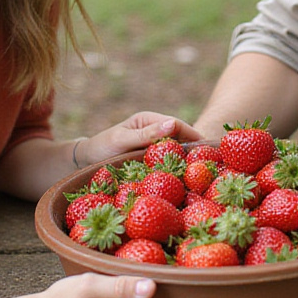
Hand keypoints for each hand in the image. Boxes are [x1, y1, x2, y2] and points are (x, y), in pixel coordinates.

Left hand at [79, 112, 200, 166]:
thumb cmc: (101, 148)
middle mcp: (154, 129)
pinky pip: (168, 162)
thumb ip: (147, 134)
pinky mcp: (151, 159)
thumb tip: (173, 124)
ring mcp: (153, 145)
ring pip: (176, 150)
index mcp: (149, 119)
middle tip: (212, 163)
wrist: (84, 162)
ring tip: (204, 173)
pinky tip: (187, 179)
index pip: (178, 125)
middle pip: (181, 138)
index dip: (194, 135)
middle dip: (195, 149)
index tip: (209, 148)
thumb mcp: (122, 140)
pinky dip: (177, 168)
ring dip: (187, 160)